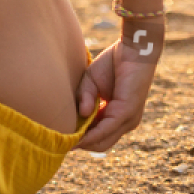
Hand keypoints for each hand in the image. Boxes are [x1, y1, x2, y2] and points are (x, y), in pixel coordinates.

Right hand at [72, 36, 159, 151]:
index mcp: (117, 115)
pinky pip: (107, 128)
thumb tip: (82, 114)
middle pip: (101, 144)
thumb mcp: (91, 83)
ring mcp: (128, 119)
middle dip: (81, 144)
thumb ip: (85, 98)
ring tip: (65, 141)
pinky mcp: (127, 112)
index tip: (61, 138)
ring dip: (84, 142)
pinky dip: (92, 134)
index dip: (81, 139)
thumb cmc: (113, 63)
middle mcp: (125, 122)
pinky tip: (77, 136)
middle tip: (60, 141)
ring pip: (103, 141)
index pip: (99, 136)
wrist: (133, 49)